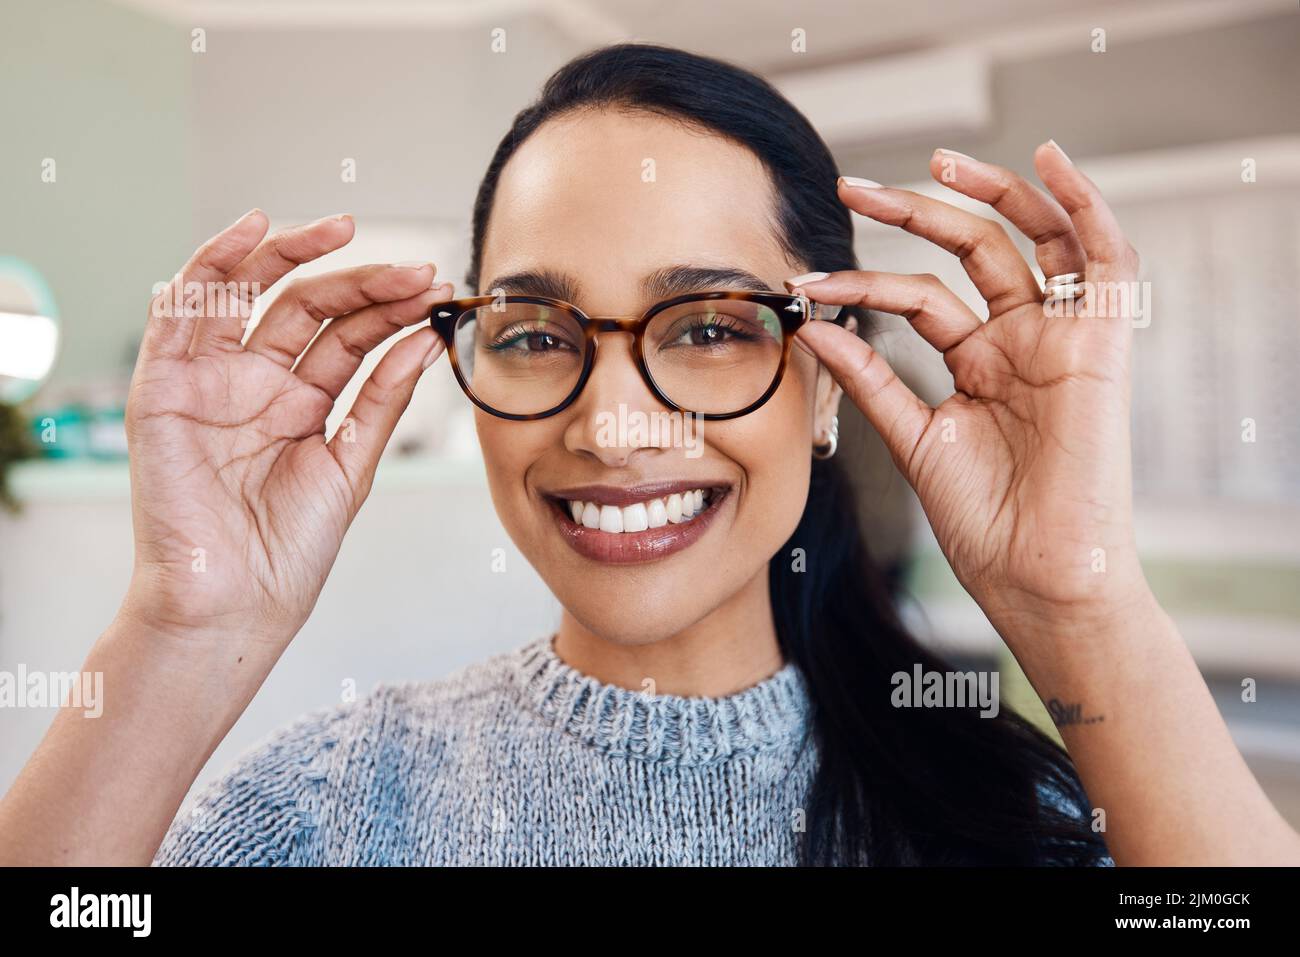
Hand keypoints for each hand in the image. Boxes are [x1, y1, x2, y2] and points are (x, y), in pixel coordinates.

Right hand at [121, 210, 451, 648]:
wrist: (237, 603)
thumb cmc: (290, 548)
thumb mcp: (351, 464)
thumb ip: (381, 399)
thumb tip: (425, 340)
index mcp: (300, 402)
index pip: (346, 336)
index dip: (389, 309)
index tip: (436, 290)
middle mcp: (255, 383)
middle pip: (307, 308)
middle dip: (361, 282)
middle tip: (413, 270)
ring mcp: (210, 381)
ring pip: (249, 294)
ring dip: (295, 256)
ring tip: (346, 230)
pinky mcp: (164, 388)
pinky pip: (180, 311)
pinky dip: (210, 264)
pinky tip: (252, 230)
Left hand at [793, 142, 1149, 640]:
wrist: (1035, 576)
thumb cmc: (984, 523)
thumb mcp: (912, 438)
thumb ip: (869, 378)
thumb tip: (811, 326)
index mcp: (980, 365)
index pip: (919, 297)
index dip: (862, 281)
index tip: (805, 280)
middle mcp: (1021, 343)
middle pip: (972, 251)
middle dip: (913, 212)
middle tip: (851, 185)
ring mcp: (1060, 341)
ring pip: (1034, 240)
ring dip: (993, 192)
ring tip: (938, 160)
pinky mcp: (1101, 346)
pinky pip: (1107, 260)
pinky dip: (1087, 206)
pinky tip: (1052, 161)